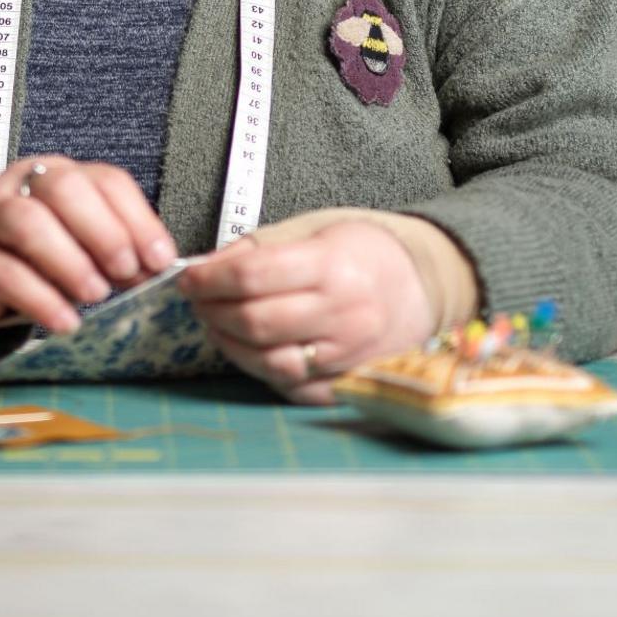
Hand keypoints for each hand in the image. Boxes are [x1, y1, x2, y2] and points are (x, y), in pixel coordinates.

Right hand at [0, 156, 178, 334]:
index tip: (161, 258)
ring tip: (97, 295)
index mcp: (58, 174)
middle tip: (127, 272)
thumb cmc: (26, 255)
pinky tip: (64, 320)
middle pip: (64, 188)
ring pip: (28, 223)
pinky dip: (39, 298)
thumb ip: (110, 250)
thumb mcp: (73, 244)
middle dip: (103, 230)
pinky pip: (2, 272)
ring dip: (70, 261)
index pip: (104, 180)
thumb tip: (155, 271)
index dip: (138, 217)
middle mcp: (21, 185)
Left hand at [180, 220, 433, 404]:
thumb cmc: (367, 253)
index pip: (252, 276)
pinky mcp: (348, 383)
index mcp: (333, 267)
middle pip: (254, 322)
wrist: (426, 287)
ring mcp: (347, 356)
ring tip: (217, 324)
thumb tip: (209, 267)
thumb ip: (262, 248)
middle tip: (199, 301)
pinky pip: (290, 386)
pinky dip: (259, 369)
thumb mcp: (318, 229)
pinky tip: (248, 349)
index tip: (190, 277)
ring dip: (229, 344)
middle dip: (212, 311)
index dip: (209, 278)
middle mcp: (342, 315)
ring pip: (267, 362)